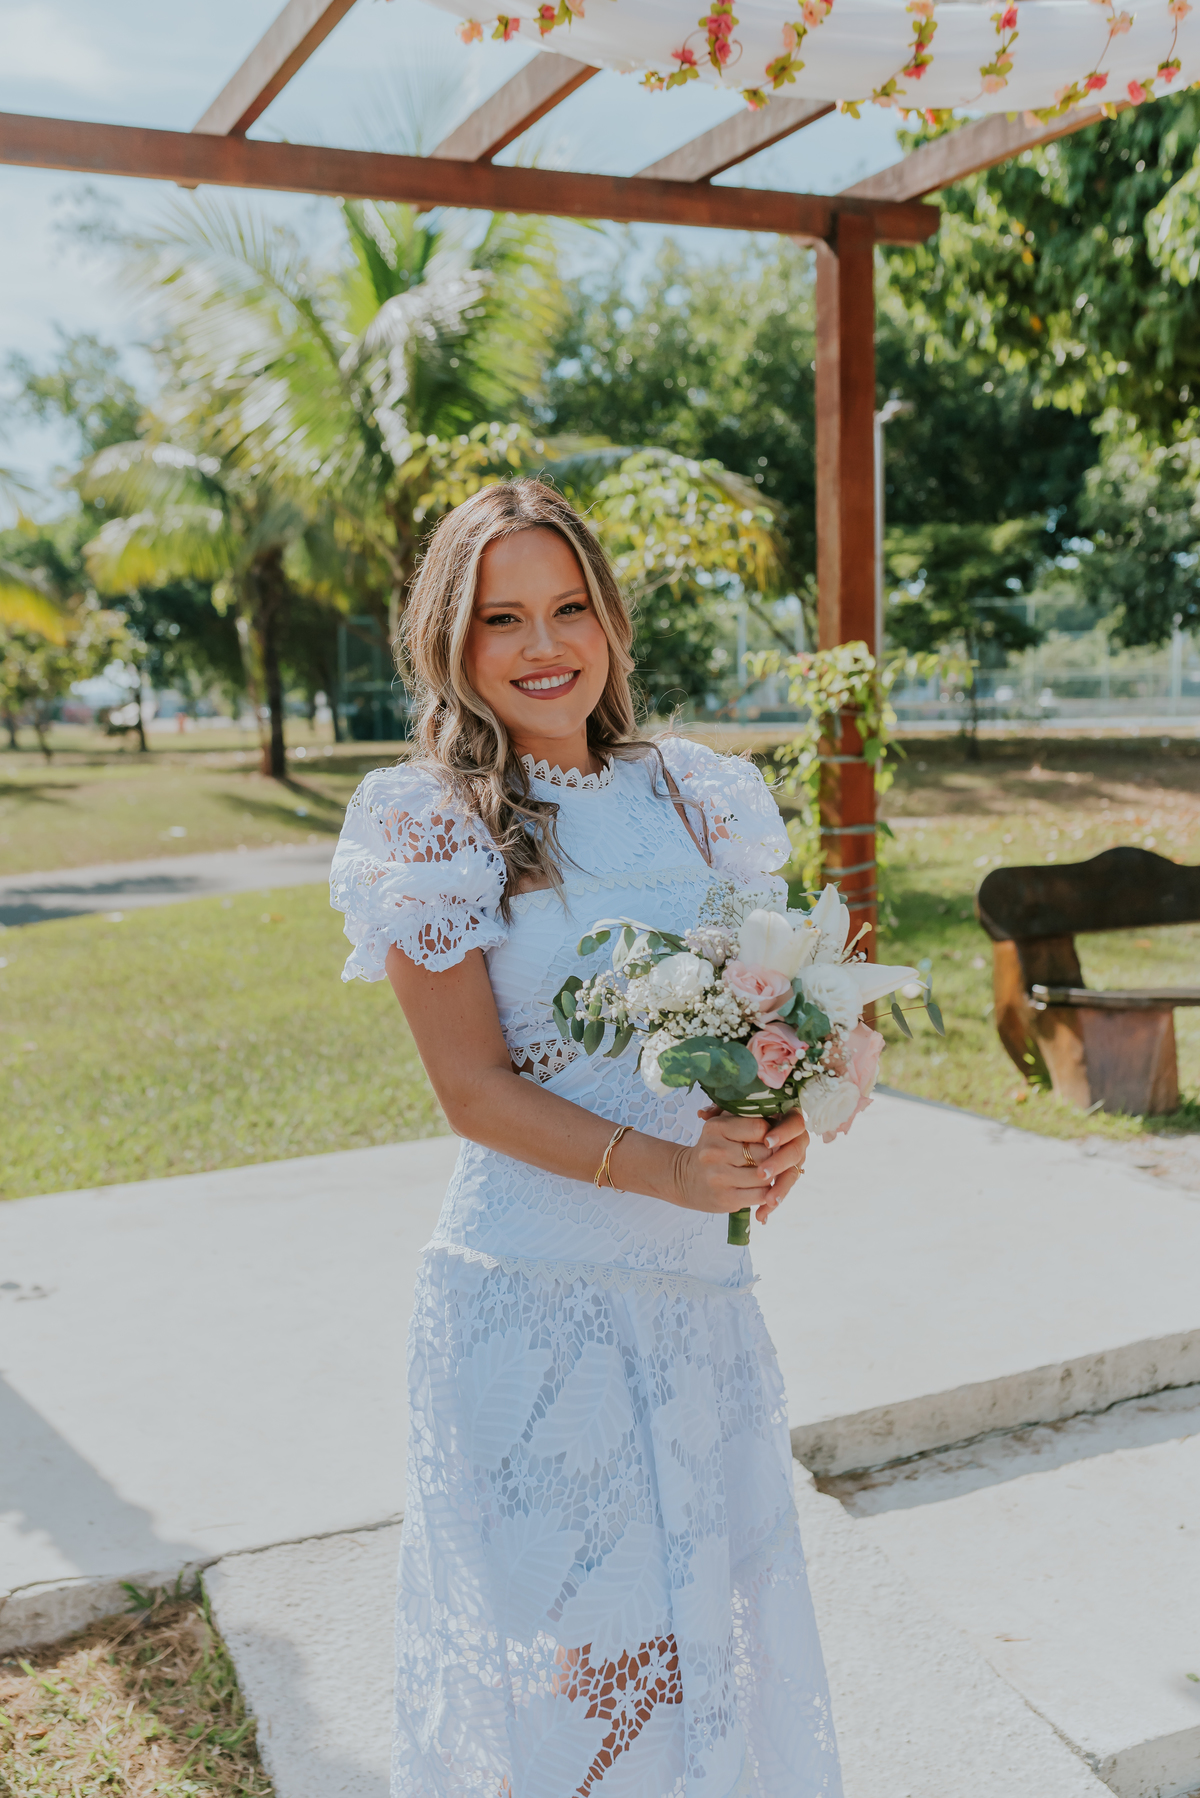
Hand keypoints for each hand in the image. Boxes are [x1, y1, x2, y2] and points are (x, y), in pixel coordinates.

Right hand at [670, 1107, 808, 1225]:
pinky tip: (761, 1187)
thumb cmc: (712, 1148)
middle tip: (777, 1157)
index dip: (771, 1134)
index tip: (772, 1138)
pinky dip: (766, 1192)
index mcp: (716, 1128)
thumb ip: (743, 1114)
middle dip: (775, 1157)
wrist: (684, 1178)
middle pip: (764, 1154)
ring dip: (772, 1176)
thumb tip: (774, 1111)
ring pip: (764, 1176)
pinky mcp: (725, 1198)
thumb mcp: (720, 1125)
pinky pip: (759, 1195)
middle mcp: (715, 1151)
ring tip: (768, 1172)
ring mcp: (719, 1176)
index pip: (760, 1128)